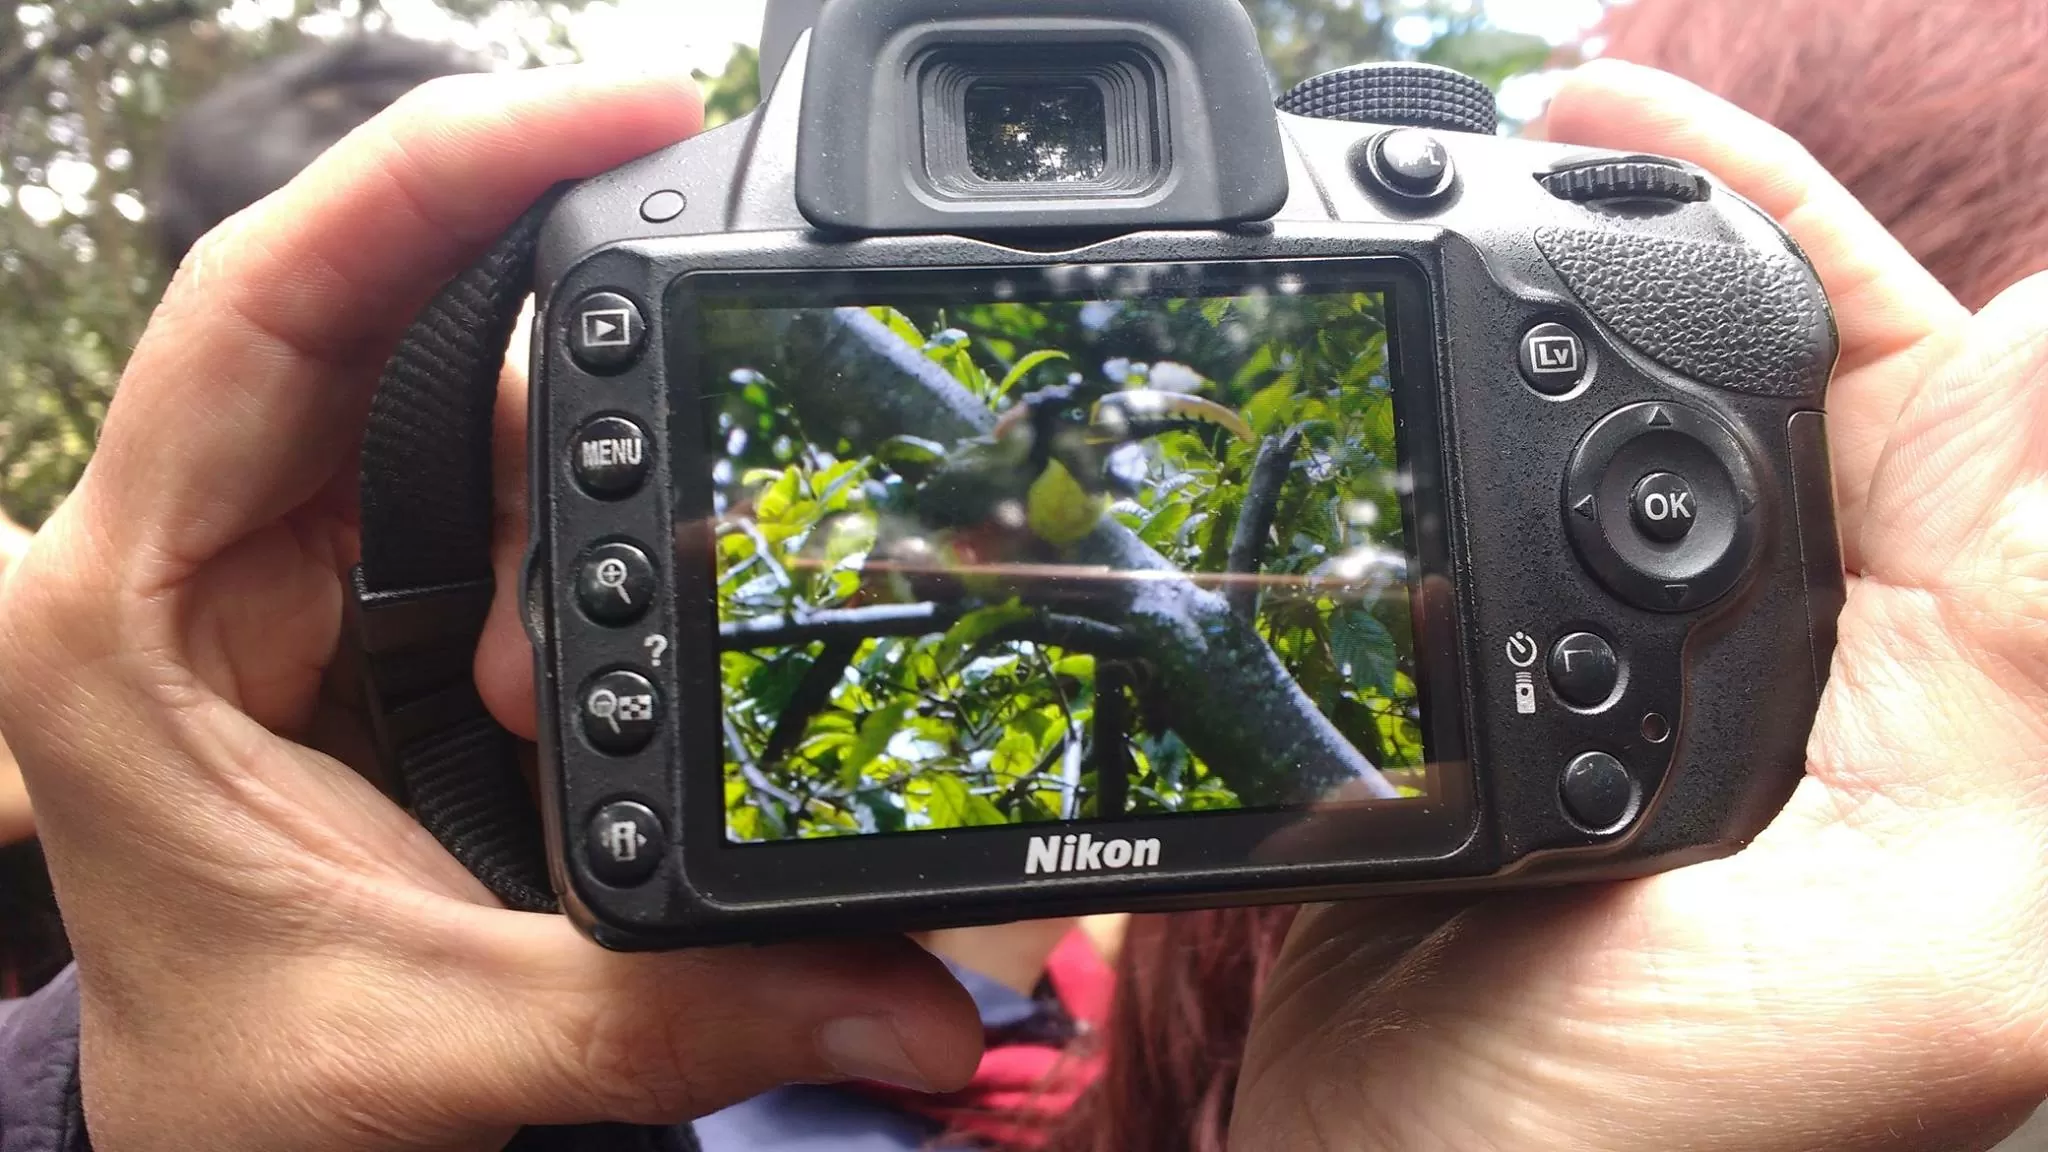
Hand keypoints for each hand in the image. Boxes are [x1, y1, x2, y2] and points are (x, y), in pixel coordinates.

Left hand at [0, 68, 978, 1151]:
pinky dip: (571, 548)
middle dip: (550, 358)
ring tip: (557, 692)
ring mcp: (283, 568)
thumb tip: (913, 996)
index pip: (267, 305)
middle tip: (689, 416)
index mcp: (140, 613)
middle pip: (382, 323)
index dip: (433, 175)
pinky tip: (575, 665)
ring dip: (568, 507)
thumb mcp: (451, 1035)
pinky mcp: (366, 604)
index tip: (620, 121)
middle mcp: (197, 554)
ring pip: (453, 408)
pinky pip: (483, 496)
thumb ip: (685, 1009)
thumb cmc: (246, 1088)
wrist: (231, 1141)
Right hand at [1231, 60, 2047, 1151]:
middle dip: (1721, 214)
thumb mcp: (1932, 955)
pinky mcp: (1553, 684)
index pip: (1980, 394)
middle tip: (1562, 112)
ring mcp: (1693, 666)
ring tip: (1494, 172)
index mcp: (1986, 688)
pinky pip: (1545, 493)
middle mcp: (1855, 658)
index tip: (1676, 132)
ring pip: (1675, 408)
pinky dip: (1499, 397)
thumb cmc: (1664, 1136)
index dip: (1847, 238)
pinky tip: (1445, 351)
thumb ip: (2040, 703)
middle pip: (1824, 361)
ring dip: (1606, 277)